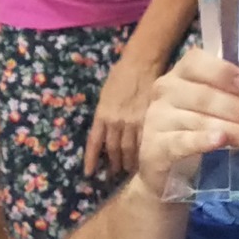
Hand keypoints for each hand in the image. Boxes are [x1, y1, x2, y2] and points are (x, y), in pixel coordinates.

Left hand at [84, 55, 160, 177]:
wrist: (142, 63)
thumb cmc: (121, 75)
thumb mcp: (105, 95)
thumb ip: (105, 114)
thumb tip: (107, 129)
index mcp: (102, 114)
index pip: (94, 143)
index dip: (90, 160)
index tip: (89, 173)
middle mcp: (116, 122)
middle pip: (113, 150)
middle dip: (113, 164)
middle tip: (114, 175)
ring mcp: (133, 122)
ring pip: (129, 149)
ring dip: (128, 162)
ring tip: (129, 171)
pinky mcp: (149, 120)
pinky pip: (145, 142)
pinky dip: (144, 153)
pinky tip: (145, 160)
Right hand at [135, 48, 238, 197]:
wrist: (167, 169)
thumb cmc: (197, 128)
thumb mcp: (226, 107)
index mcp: (181, 74)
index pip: (195, 62)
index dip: (221, 71)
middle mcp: (166, 91)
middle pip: (203, 95)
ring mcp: (158, 118)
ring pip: (199, 120)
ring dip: (234, 129)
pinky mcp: (156, 146)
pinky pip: (181, 141)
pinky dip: (201, 140)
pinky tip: (220, 140)